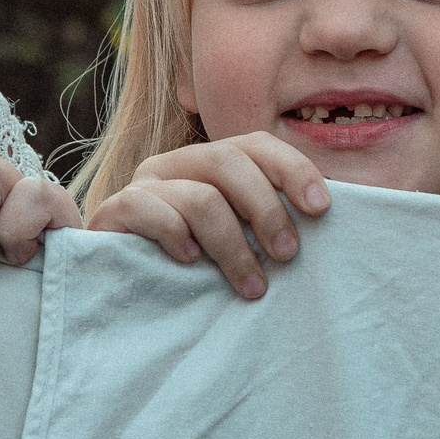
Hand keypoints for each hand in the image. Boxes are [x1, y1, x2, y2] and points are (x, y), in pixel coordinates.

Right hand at [83, 132, 328, 299]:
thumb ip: (271, 226)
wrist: (122, 294)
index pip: (255, 144)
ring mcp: (142, 185)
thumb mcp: (239, 242)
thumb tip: (326, 217)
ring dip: (233, 246)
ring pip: (199, 197)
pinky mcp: (112, 212)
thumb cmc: (195, 271)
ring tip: (253, 287)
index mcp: (210, 163)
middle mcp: (176, 165)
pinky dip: (176, 236)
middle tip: (288, 256)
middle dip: (267, 210)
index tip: (321, 209)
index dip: (293, 169)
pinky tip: (191, 264)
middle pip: (228, 162)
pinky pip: (148, 208)